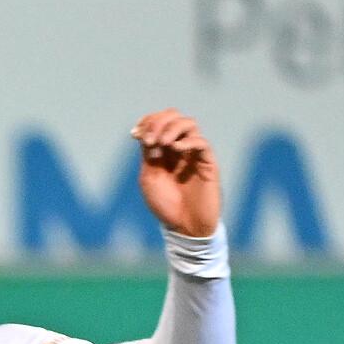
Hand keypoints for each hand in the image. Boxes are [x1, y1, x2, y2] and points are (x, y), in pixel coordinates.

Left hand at [132, 110, 220, 238]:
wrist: (184, 226)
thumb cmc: (166, 205)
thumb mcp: (149, 178)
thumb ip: (148, 154)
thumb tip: (145, 133)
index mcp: (164, 150)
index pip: (159, 122)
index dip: (147, 121)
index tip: (135, 132)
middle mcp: (180, 147)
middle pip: (174, 117)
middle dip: (159, 121)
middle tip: (149, 139)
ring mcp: (194, 153)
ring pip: (189, 124)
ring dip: (172, 128)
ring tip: (161, 143)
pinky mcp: (207, 162)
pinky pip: (201, 142)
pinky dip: (187, 141)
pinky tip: (175, 149)